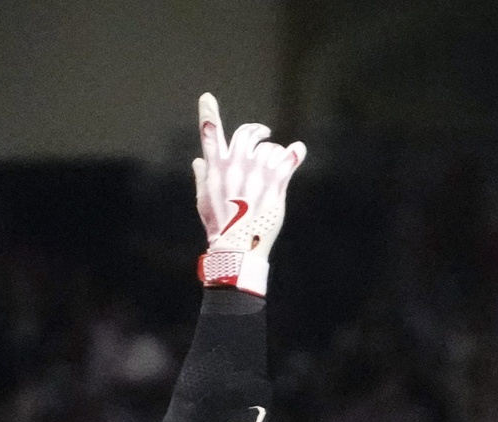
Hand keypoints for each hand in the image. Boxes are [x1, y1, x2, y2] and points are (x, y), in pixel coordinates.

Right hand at [193, 93, 303, 295]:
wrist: (237, 248)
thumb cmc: (219, 227)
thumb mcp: (204, 201)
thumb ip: (203, 176)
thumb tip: (198, 160)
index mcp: (216, 168)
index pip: (210, 135)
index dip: (208, 114)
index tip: (207, 97)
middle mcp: (236, 165)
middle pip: (247, 133)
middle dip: (256, 131)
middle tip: (263, 134)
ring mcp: (256, 172)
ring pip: (269, 148)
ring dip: (274, 153)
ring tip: (275, 164)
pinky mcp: (275, 182)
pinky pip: (289, 157)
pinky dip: (296, 152)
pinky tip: (299, 150)